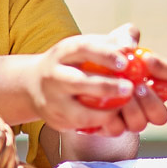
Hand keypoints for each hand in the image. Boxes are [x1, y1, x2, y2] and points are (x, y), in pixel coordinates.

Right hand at [29, 25, 166, 135]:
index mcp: (63, 52)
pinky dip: (99, 124)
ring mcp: (53, 101)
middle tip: (129, 88)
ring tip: (124, 106)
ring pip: (78, 112)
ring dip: (104, 112)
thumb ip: (114, 40)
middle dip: (106, 86)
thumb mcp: (87, 45)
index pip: (82, 49)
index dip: (105, 54)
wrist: (34, 84)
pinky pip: (80, 127)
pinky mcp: (57, 121)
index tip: (125, 61)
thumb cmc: (73, 62)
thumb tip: (131, 44)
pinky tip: (115, 118)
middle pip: (78, 82)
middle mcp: (54, 76)